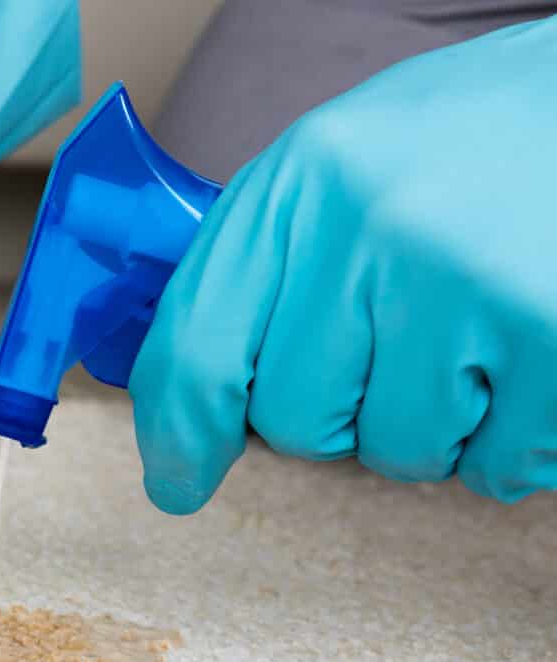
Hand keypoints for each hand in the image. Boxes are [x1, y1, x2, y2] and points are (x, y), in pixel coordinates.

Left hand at [130, 16, 556, 513]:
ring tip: (475, 334)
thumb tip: (188, 407)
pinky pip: (496, 465)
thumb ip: (265, 271)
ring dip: (432, 424)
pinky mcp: (554, 334)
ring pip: (397, 451)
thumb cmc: (469, 144)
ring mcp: (469, 283)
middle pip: (295, 421)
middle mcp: (373, 227)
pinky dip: (512, 439)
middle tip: (401, 340)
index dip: (178, 435)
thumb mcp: (340, 171)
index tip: (177, 481)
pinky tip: (527, 356)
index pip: (195, 349)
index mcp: (302, 181)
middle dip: (340, 410)